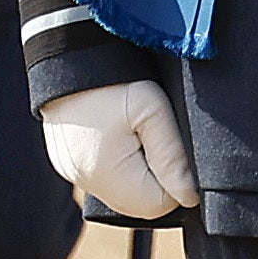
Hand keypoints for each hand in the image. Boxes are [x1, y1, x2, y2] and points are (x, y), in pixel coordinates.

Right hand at [42, 81, 194, 219]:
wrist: (68, 52)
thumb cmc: (113, 78)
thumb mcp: (152, 110)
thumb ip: (173, 157)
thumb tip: (190, 197)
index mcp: (106, 173)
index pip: (159, 205)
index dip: (176, 183)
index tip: (177, 151)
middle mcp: (85, 181)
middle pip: (139, 204)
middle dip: (159, 181)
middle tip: (160, 139)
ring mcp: (73, 173)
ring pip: (123, 194)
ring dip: (140, 175)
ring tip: (141, 135)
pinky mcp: (67, 163)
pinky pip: (104, 180)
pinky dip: (120, 167)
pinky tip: (123, 138)